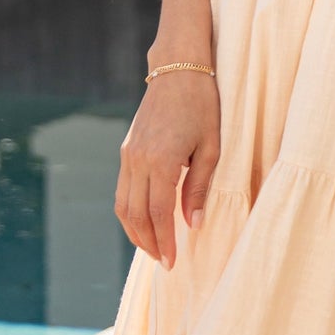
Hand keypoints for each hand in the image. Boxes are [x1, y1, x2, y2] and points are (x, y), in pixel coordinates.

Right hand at [116, 71, 219, 269]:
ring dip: (135, 231)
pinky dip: (130, 212)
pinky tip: (145, 222)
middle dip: (149, 243)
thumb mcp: (211, 148)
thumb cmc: (203, 107)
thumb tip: (192, 225)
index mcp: (162, 160)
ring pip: (123, 205)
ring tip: (153, 248)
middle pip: (136, 214)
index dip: (165, 241)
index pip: (158, 213)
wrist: (177, 71)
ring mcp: (128, 155)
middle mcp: (138, 160)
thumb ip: (199, 188)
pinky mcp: (126, 151)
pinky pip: (123, 190)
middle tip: (164, 262)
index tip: (173, 262)